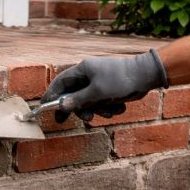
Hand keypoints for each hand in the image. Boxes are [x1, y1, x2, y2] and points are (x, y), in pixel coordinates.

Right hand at [42, 49, 168, 121]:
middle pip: (74, 96)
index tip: (44, 107)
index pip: (60, 82)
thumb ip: (78, 100)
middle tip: (84, 119)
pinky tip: (119, 107)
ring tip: (110, 111)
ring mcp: (99, 83)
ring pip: (89, 103)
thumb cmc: (120, 80)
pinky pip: (101, 104)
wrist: (146, 76)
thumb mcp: (97, 92)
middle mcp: (89, 76)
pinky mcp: (108, 91)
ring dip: (99, 110)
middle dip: (81, 109)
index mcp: (83, 70)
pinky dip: (109, 108)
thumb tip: (61, 106)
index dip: (51, 94)